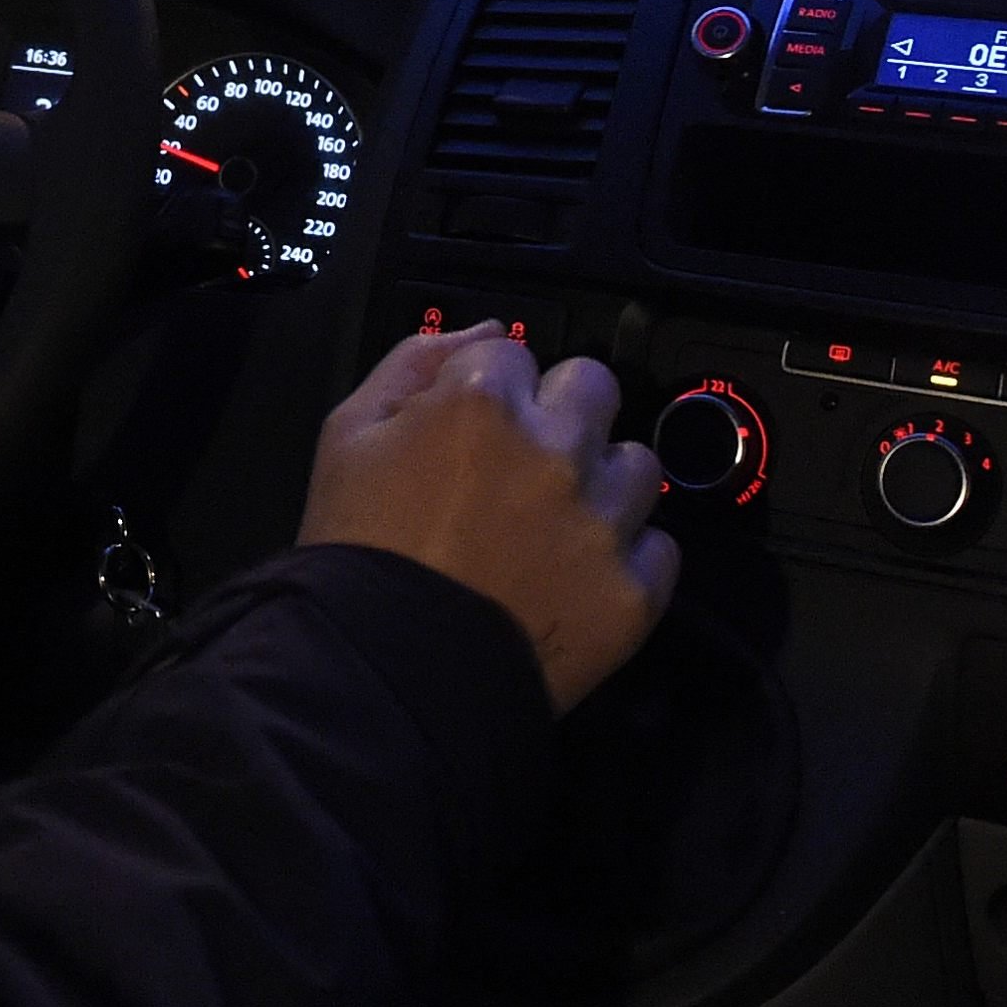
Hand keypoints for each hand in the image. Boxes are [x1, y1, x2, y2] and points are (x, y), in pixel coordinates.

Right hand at [296, 323, 676, 713]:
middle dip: (564, 412)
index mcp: (481, 400)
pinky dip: (625, 559)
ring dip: (603, 483)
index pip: (512, 350)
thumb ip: (412, 363)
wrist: (383, 674)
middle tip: (528, 462)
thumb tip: (483, 333)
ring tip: (558, 524)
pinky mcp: (631, 592)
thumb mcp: (346, 435)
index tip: (474, 427)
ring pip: (639, 466)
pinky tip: (578, 577)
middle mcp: (555, 449)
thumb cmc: (356, 551)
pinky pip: (660, 549)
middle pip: (595, 387)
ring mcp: (601, 522)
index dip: (489, 386)